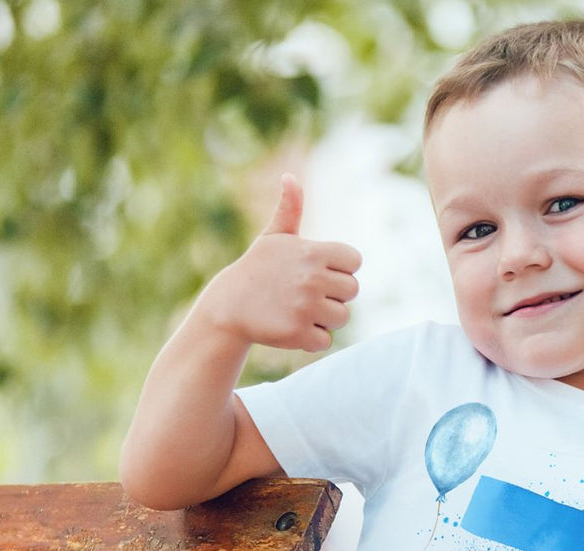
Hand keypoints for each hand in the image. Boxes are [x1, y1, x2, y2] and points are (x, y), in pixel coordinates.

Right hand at [206, 173, 361, 352]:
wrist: (228, 306)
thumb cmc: (257, 269)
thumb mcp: (273, 238)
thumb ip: (290, 210)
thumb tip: (290, 177)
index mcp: (313, 252)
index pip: (354, 261)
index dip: (340, 269)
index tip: (320, 272)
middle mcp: (313, 278)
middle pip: (352, 291)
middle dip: (334, 294)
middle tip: (306, 293)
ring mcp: (306, 307)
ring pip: (342, 317)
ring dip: (324, 317)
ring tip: (298, 309)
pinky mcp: (299, 333)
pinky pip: (326, 340)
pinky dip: (312, 338)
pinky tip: (292, 326)